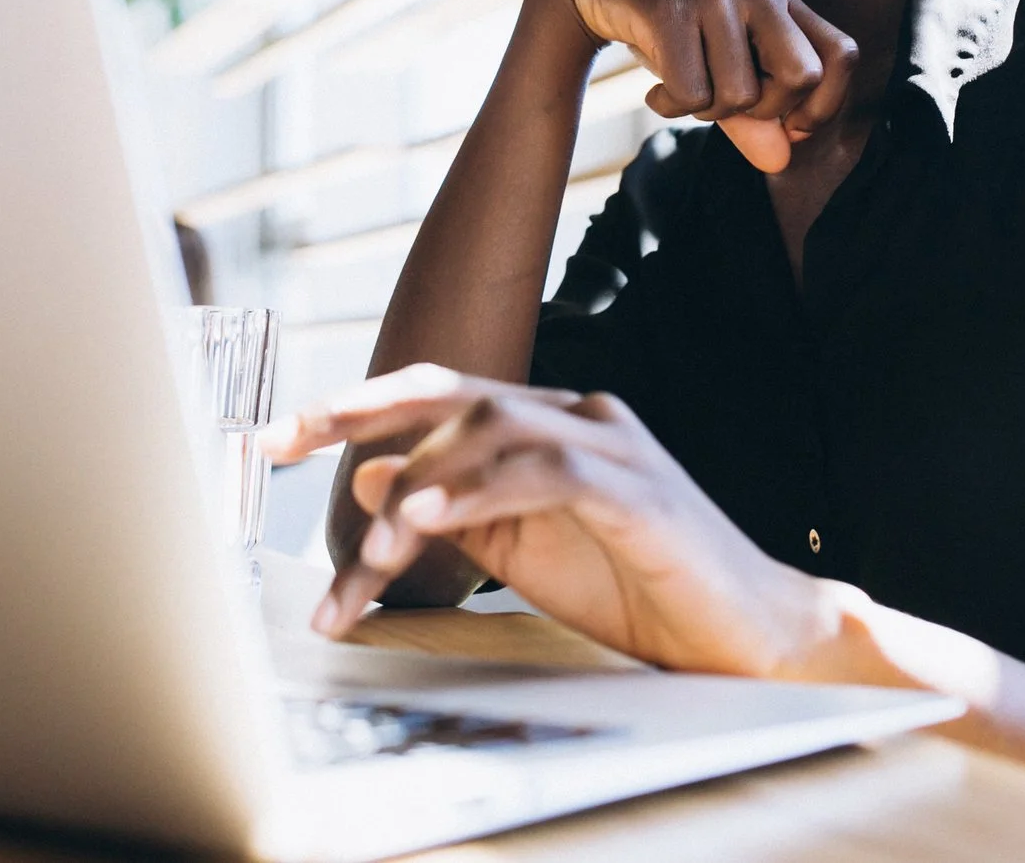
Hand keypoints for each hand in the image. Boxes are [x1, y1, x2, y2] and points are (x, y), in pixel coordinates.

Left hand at [262, 364, 828, 675]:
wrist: (746, 630)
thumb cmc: (637, 588)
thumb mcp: (520, 550)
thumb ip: (453, 511)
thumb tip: (369, 477)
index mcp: (546, 424)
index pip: (438, 394)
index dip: (356, 405)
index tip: (279, 434)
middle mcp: (575, 415)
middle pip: (451, 393)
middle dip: (358, 410)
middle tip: (283, 441)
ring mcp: (611, 445)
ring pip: (489, 433)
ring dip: (416, 487)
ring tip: (369, 545)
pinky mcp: (638, 490)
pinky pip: (546, 471)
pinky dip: (480, 491)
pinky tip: (430, 516)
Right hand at [542, 0, 856, 171]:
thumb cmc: (675, 31)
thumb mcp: (720, 72)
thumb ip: (754, 119)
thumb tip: (781, 160)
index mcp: (783, 4)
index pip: (842, 56)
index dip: (825, 104)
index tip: (789, 124)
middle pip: (801, 78)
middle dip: (765, 111)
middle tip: (727, 102)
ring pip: (741, 95)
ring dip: (705, 111)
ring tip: (681, 89)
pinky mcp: (671, 7)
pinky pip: (691, 92)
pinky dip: (670, 106)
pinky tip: (656, 92)